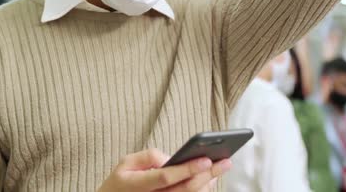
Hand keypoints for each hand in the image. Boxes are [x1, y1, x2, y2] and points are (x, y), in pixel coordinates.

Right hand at [98, 149, 231, 191]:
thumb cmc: (120, 181)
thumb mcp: (126, 162)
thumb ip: (148, 156)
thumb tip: (171, 158)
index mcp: (136, 185)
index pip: (166, 177)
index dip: (187, 169)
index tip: (206, 159)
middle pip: (184, 190)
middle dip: (207, 175)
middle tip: (225, 162)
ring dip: (207, 185)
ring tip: (220, 169)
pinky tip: (209, 181)